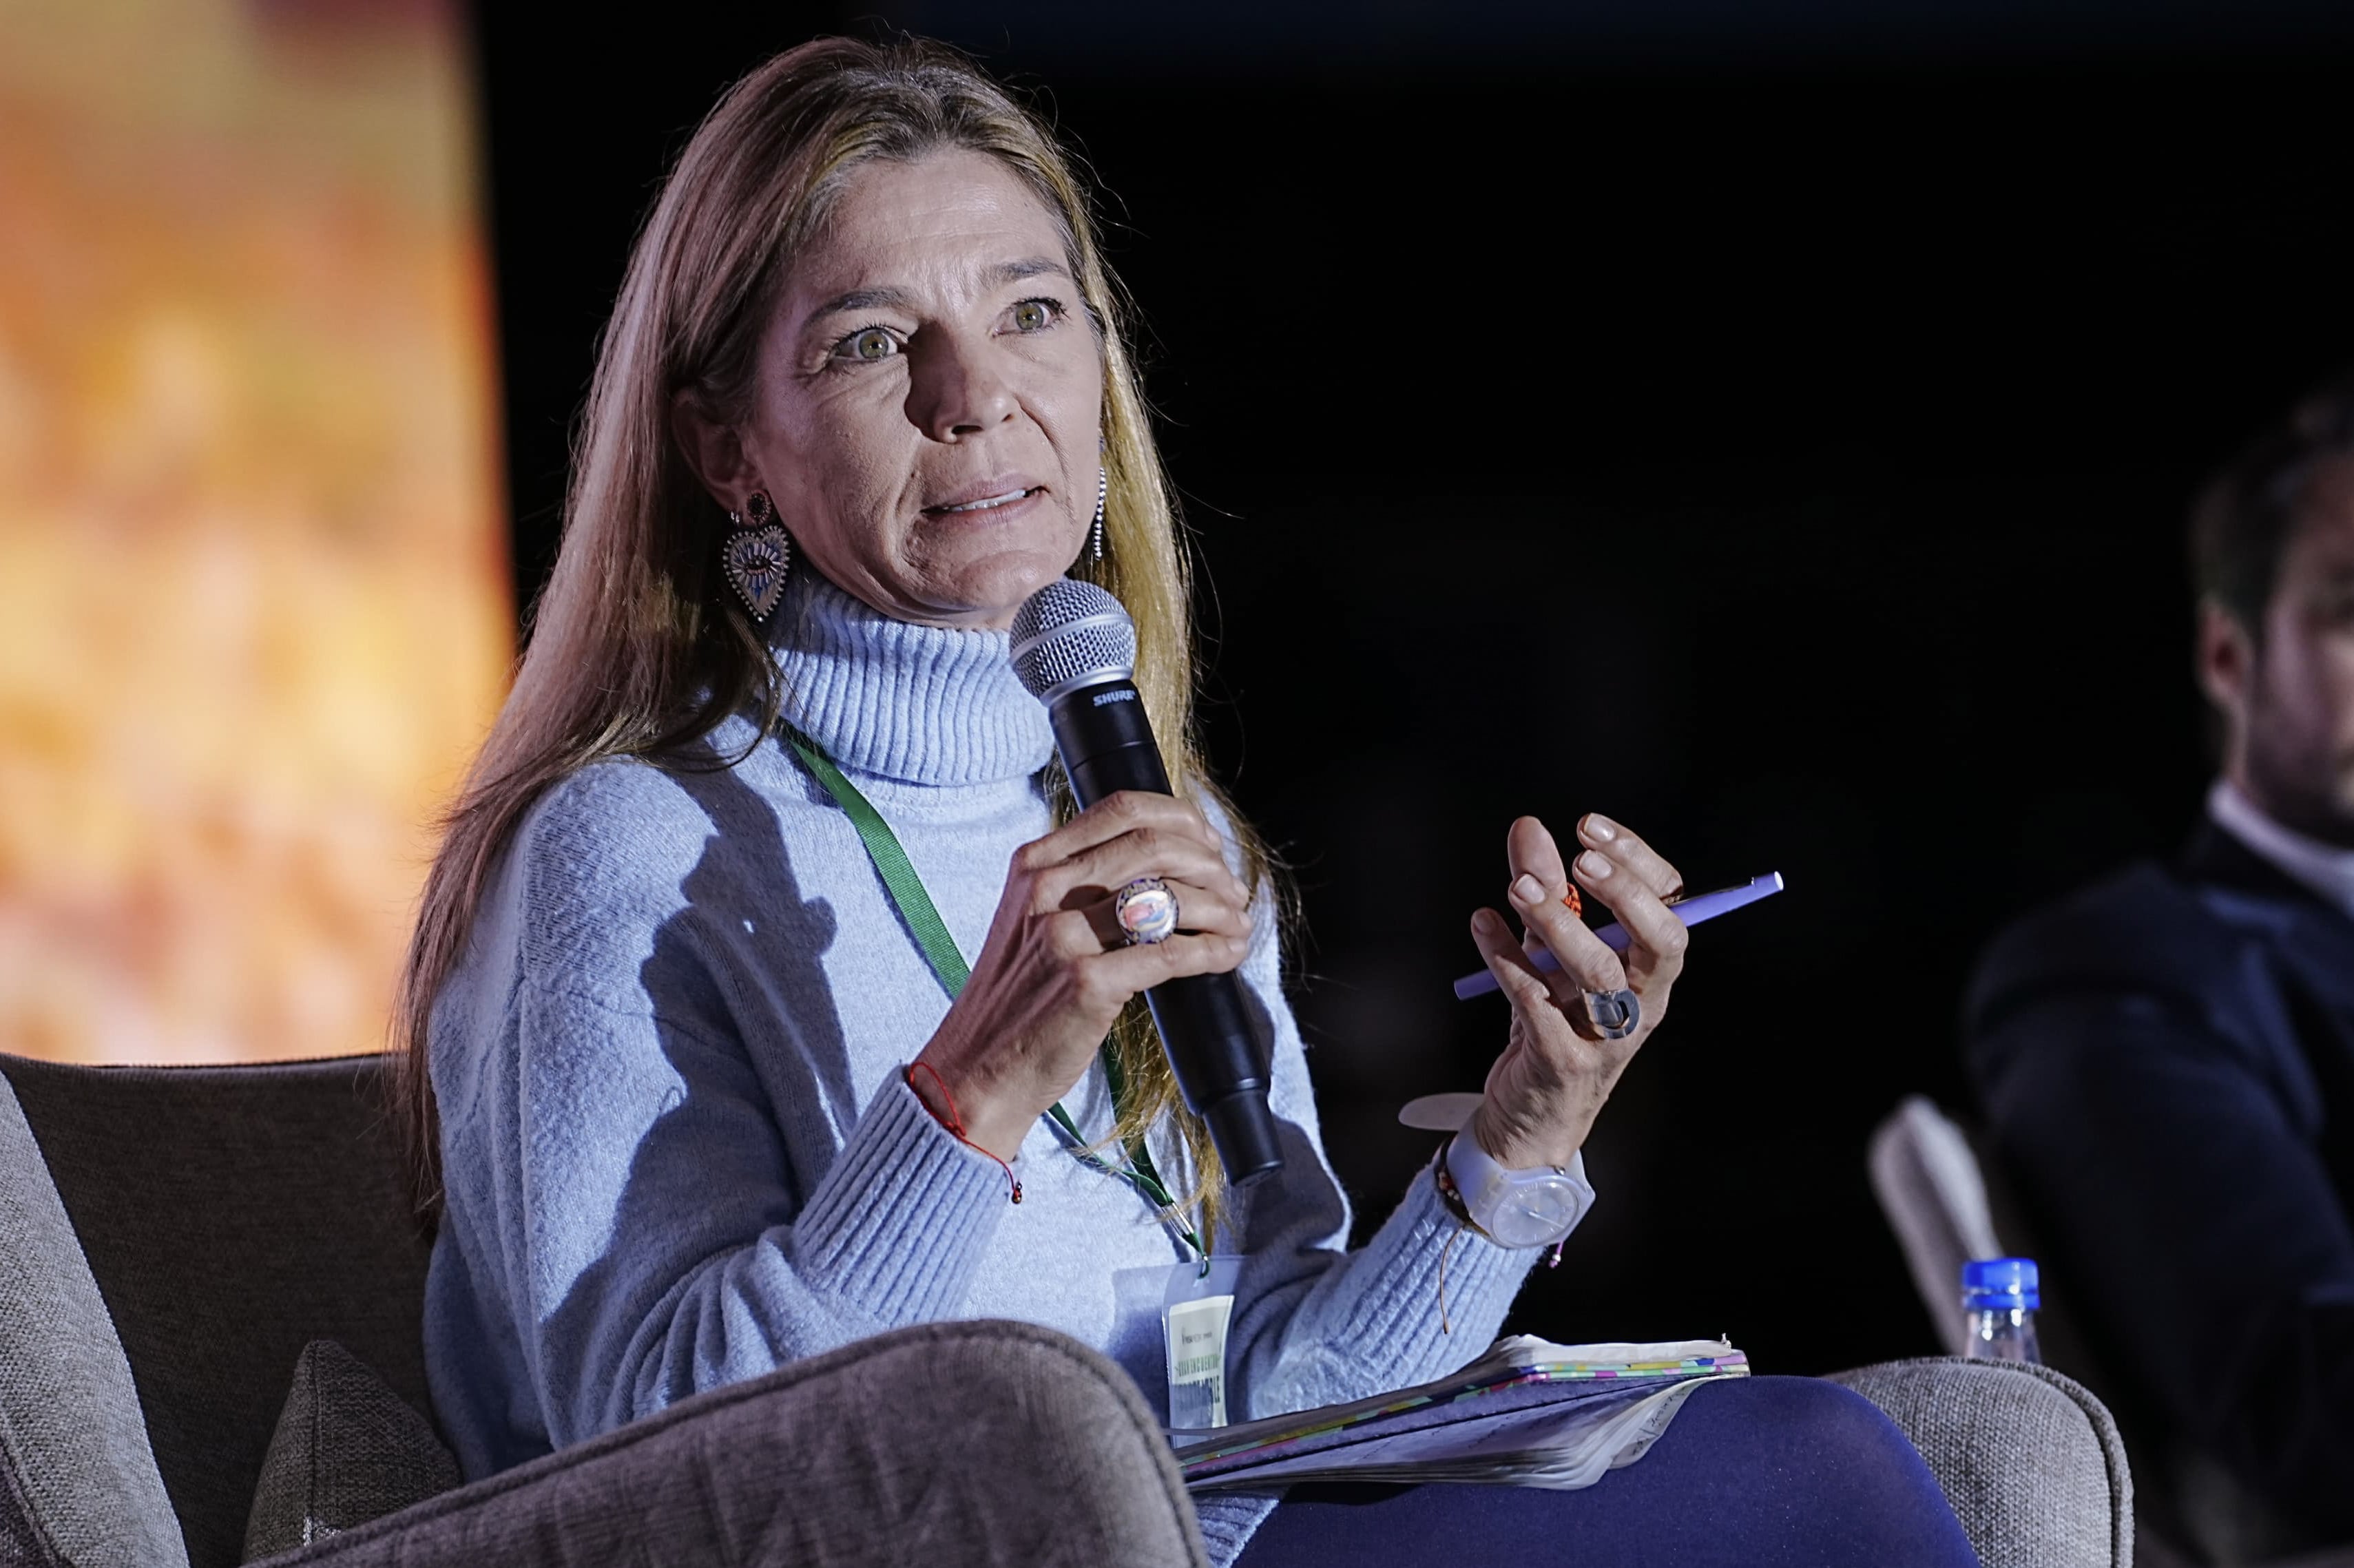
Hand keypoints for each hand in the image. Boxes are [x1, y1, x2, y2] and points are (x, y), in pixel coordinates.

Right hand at [912, 791, 1253, 1159]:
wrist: (976, 1069)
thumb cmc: (1015, 999)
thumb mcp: (1031, 920)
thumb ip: (1080, 884)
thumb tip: (1166, 863)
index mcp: (1034, 864)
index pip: (1122, 808)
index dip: (1182, 820)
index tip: (1210, 845)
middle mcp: (1045, 890)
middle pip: (1153, 845)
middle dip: (1210, 866)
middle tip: (1233, 891)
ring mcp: (1064, 936)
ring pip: (1169, 895)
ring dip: (1220, 908)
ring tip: (1238, 925)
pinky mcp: (1087, 983)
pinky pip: (1171, 952)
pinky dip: (1212, 949)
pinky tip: (1227, 954)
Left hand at [1466, 813, 1686, 1171]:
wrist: (1532, 1114)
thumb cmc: (1553, 1023)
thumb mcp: (1548, 951)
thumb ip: (1544, 890)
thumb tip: (1528, 827)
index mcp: (1650, 971)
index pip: (1669, 904)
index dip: (1637, 861)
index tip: (1589, 827)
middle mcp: (1641, 1003)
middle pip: (1657, 942)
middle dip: (1624, 894)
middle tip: (1579, 859)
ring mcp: (1607, 1037)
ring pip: (1599, 976)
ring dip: (1559, 926)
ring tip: (1519, 889)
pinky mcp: (1563, 1062)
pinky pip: (1538, 1006)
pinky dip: (1509, 961)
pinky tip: (1484, 926)